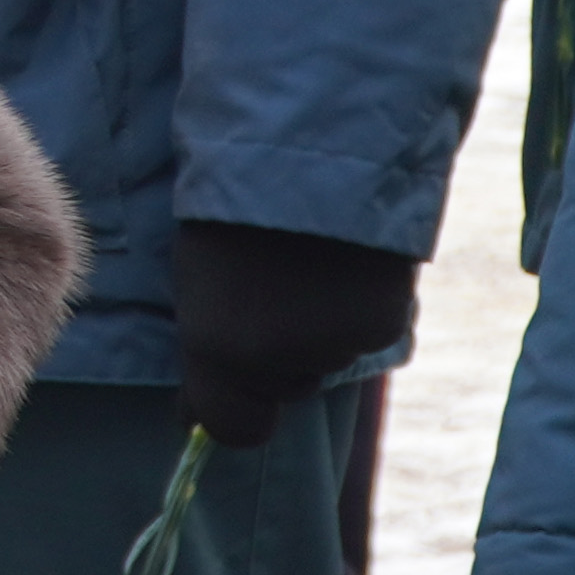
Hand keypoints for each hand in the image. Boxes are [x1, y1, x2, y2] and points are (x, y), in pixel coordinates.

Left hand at [166, 218, 417, 448]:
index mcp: (219, 348)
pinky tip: (341, 264)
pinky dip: (354, 310)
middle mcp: (282, 358)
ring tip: (303, 266)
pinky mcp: (384, 322)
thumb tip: (190, 420)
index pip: (234, 429)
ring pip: (325, 359)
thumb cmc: (229, 206)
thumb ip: (206, 350)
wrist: (307, 145)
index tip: (222, 385)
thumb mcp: (195, 278)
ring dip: (315, 328)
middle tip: (267, 291)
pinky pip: (363, 334)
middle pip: (284, 388)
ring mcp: (338, 343)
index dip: (229, 409)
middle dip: (275, 357)